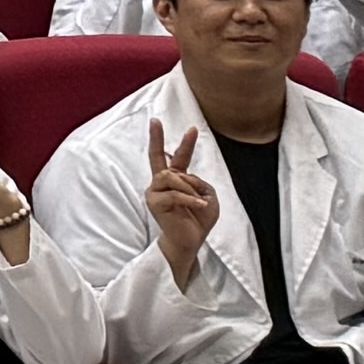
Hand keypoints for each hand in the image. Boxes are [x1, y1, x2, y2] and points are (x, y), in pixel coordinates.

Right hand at [139, 119, 221, 287]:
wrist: (189, 242)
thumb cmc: (198, 220)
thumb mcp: (209, 196)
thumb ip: (199, 182)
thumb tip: (183, 179)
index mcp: (175, 181)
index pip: (177, 158)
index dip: (184, 143)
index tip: (192, 128)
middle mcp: (161, 184)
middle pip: (157, 157)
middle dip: (156, 138)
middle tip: (154, 121)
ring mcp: (156, 193)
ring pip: (172, 176)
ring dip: (189, 187)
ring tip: (199, 201)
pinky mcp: (155, 203)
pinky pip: (175, 194)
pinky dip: (190, 200)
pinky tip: (200, 206)